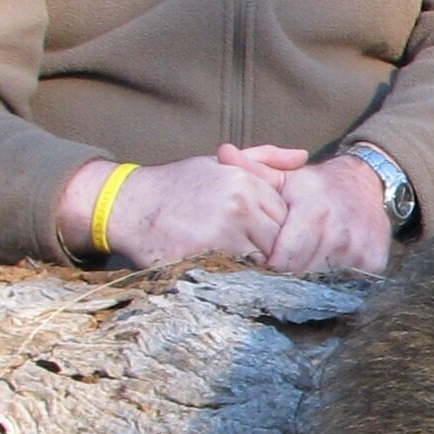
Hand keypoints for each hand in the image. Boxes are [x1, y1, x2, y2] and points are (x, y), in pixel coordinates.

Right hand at [59, 149, 301, 265]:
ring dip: (253, 265)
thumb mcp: (221, 163)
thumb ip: (265, 158)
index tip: (259, 231)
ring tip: (236, 260)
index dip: (275, 226)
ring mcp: (222, 237)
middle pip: (278, 241)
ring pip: (261, 262)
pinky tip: (222, 270)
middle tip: (252, 251)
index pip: (285, 216)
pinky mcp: (204, 260)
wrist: (130, 205)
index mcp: (246, 184)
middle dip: (269, 248)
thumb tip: (303, 156)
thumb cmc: (178, 184)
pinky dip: (234, 277)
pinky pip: (236, 277)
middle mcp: (239, 209)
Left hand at [256, 153, 393, 273]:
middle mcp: (338, 229)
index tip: (266, 255)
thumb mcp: (283, 176)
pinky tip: (331, 260)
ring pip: (320, 279)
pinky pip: (345, 283)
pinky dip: (335, 277)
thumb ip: (250, 168)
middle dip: (288, 269)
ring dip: (310, 274)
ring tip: (307, 256)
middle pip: (300, 272)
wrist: (366, 185)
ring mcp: (358, 246)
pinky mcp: (373, 260)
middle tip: (286, 257)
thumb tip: (222, 152)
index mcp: (312, 208)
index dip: (270, 260)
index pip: (282, 259)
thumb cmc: (315, 186)